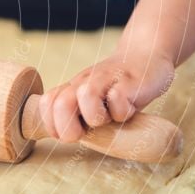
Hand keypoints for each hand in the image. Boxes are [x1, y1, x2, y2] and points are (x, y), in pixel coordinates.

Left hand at [38, 49, 175, 142]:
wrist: (147, 57)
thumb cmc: (117, 88)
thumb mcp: (92, 99)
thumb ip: (76, 114)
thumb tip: (63, 136)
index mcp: (72, 88)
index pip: (47, 104)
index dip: (52, 125)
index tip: (66, 136)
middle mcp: (84, 82)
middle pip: (60, 103)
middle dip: (68, 128)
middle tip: (84, 133)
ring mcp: (105, 79)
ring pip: (86, 97)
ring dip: (97, 117)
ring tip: (109, 117)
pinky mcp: (128, 82)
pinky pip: (118, 100)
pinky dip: (123, 112)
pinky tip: (130, 107)